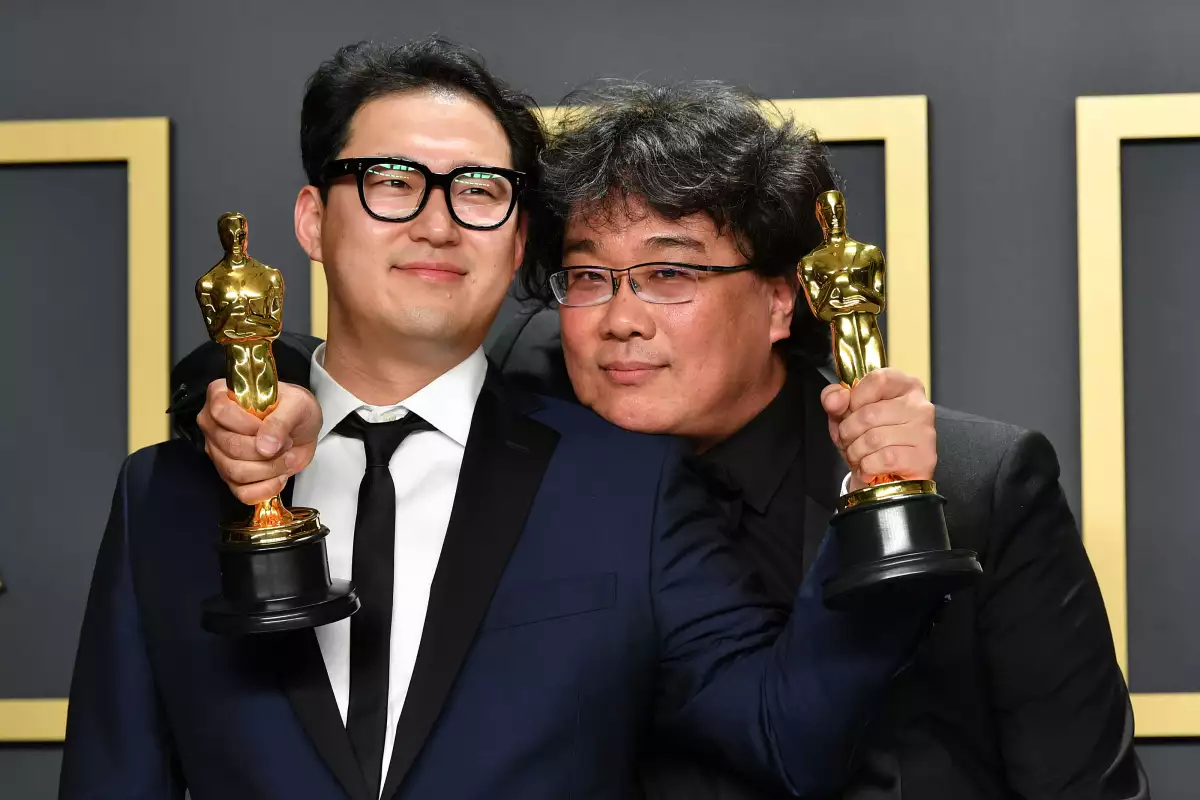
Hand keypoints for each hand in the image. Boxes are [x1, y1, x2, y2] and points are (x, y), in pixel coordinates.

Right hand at [196, 379, 322, 503]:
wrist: (302, 429)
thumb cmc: (295, 409)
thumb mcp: (297, 404)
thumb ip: (281, 421)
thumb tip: (265, 446)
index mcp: (221, 396)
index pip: (221, 412)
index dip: (249, 425)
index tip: (272, 428)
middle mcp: (213, 425)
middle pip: (230, 446)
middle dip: (267, 451)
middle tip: (287, 443)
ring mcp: (218, 453)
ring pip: (235, 472)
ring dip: (270, 469)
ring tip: (286, 457)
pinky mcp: (229, 477)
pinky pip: (242, 493)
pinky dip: (266, 489)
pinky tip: (279, 476)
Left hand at [820, 368, 935, 492]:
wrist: (885, 477)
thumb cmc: (867, 438)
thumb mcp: (846, 414)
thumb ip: (834, 399)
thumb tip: (836, 399)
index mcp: (904, 385)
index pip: (878, 380)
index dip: (855, 398)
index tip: (849, 412)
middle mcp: (919, 405)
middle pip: (870, 414)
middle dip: (848, 432)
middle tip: (848, 441)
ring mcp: (924, 432)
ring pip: (874, 439)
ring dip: (855, 452)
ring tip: (857, 455)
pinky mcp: (923, 458)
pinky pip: (884, 459)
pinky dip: (867, 466)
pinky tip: (869, 467)